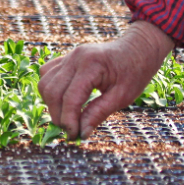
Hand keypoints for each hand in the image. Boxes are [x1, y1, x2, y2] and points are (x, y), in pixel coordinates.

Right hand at [38, 21, 175, 138]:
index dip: (68, 121)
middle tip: (71, 130)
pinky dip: (50, 90)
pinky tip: (64, 100)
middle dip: (58, 115)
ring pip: (45, 83)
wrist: (139, 48)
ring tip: (68, 117)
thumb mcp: (123, 96)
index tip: (74, 136)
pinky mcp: (67, 57)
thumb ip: (99, 113)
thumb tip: (82, 133)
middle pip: (52, 91)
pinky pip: (47, 74)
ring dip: (51, 104)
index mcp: (91, 65)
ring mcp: (69, 56)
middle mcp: (75, 57)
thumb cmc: (135, 71)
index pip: (70, 98)